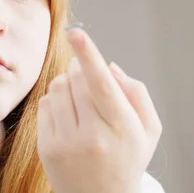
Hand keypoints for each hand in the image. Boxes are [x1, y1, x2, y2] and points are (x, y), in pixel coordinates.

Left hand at [37, 27, 162, 192]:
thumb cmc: (127, 159)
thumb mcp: (148, 130)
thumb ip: (136, 93)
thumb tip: (109, 66)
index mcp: (123, 128)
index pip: (101, 84)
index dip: (88, 55)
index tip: (75, 33)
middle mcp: (93, 136)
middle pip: (76, 80)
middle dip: (79, 68)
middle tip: (85, 73)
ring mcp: (67, 144)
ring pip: (58, 88)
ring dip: (66, 83)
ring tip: (79, 98)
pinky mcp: (47, 148)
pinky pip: (45, 105)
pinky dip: (55, 101)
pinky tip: (68, 116)